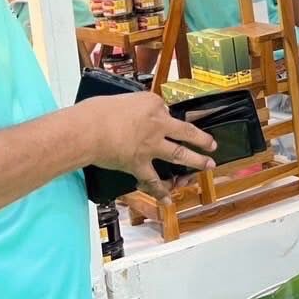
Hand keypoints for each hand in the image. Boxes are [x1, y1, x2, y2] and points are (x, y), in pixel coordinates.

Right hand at [79, 92, 215, 200]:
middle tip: (212, 145)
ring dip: (196, 161)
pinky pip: (153, 181)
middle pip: (187, 132)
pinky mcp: (139, 164)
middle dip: (202, 139)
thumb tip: (134, 112)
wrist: (86, 130)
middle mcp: (158, 124)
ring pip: (179, 154)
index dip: (168, 115)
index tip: (172, 118)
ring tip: (208, 166)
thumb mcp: (121, 98)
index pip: (167, 109)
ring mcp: (151, 146)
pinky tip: (169, 199)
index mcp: (153, 104)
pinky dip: (161, 192)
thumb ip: (134, 107)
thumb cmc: (97, 111)